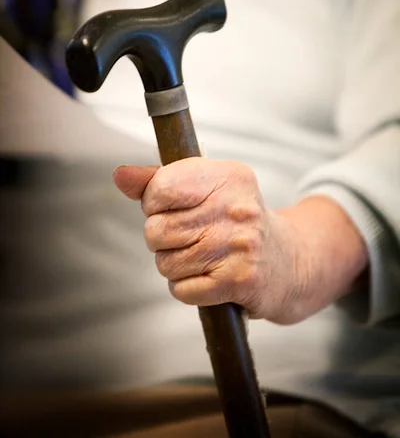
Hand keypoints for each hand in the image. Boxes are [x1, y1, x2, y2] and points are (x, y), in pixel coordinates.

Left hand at [113, 158, 367, 323]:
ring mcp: (240, 244)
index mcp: (227, 176)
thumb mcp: (207, 189)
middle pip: (157, 230)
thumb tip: (120, 175)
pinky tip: (210, 277)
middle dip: (163, 240)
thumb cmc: (236, 220)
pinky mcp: (240, 281)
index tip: (174, 208)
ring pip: (166, 263)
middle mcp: (237, 207)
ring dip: (177, 266)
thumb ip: (159, 180)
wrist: (289, 261)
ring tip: (204, 257)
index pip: (159, 189)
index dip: (155, 204)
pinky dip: (189, 288)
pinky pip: (182, 290)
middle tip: (190, 237)